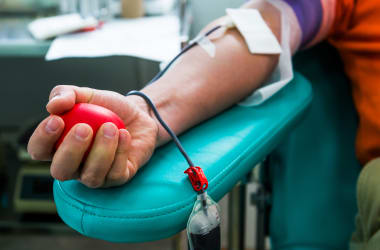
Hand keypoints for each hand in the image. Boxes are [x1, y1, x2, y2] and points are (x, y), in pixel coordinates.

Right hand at [27, 85, 158, 187]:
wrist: (139, 114)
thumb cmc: (108, 108)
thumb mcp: (87, 94)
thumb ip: (66, 94)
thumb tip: (52, 106)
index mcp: (58, 146)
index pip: (38, 151)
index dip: (42, 139)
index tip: (57, 119)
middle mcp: (74, 166)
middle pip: (60, 171)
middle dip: (70, 151)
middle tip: (85, 128)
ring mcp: (96, 175)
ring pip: (91, 176)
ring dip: (101, 151)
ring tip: (111, 127)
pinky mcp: (118, 178)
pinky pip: (116, 174)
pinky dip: (120, 152)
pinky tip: (124, 135)